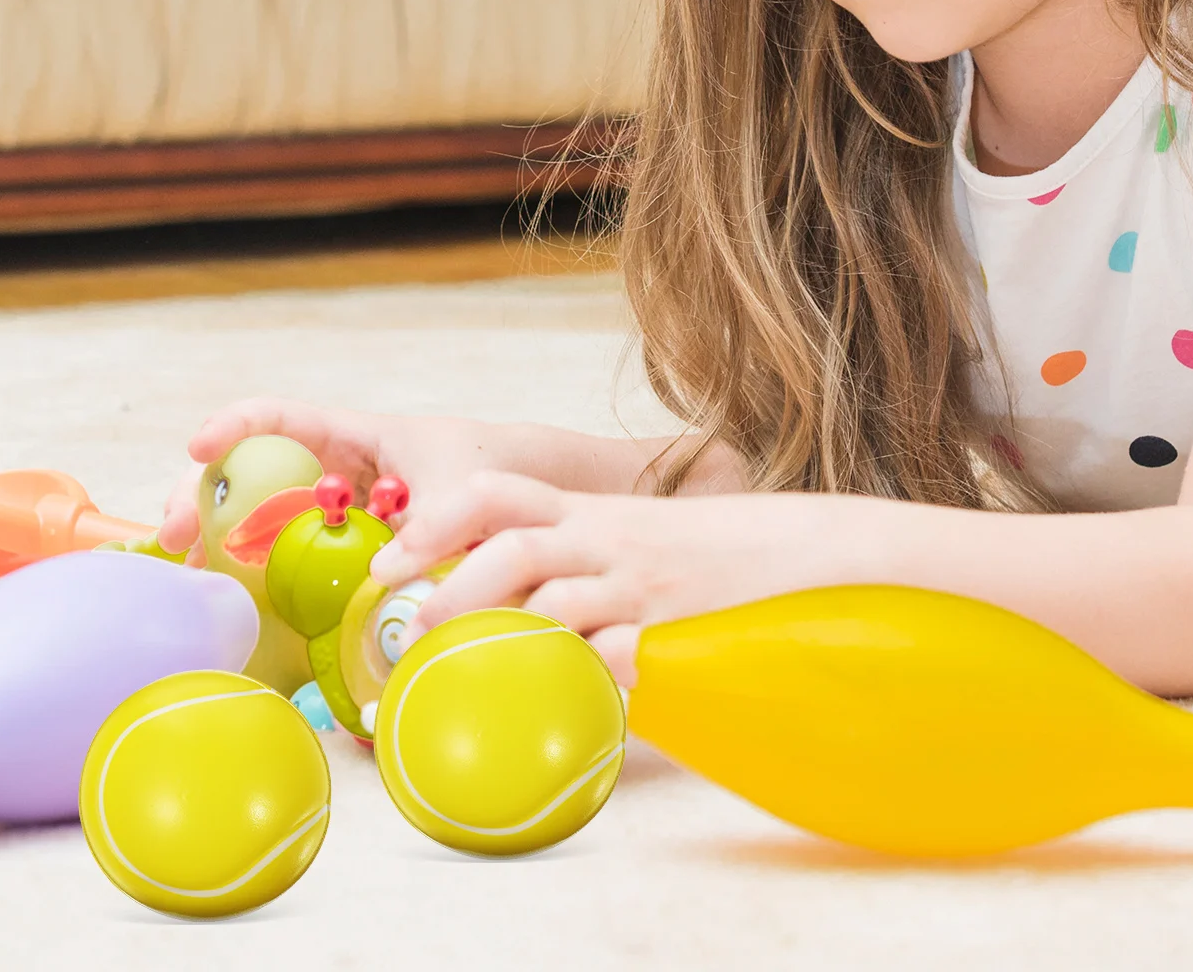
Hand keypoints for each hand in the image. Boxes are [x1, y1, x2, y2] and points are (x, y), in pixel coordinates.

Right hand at [156, 398, 573, 560]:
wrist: (523, 497)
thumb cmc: (489, 472)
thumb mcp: (462, 492)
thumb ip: (431, 527)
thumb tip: (390, 573)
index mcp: (354, 436)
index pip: (280, 417)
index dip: (236, 424)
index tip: (201, 447)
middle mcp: (332, 470)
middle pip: (249, 471)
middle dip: (202, 495)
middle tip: (175, 535)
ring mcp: (329, 510)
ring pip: (256, 515)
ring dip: (216, 540)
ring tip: (188, 572)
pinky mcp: (337, 550)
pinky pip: (286, 556)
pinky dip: (254, 574)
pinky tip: (229, 601)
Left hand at [368, 473, 837, 684]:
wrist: (800, 550)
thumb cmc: (703, 552)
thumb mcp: (629, 535)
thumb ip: (569, 559)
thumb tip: (490, 606)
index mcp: (589, 511)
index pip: (501, 492)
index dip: (438, 519)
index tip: (392, 557)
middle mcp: (606, 539)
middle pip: (515, 542)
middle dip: (456, 581)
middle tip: (415, 624)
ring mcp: (639, 584)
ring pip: (557, 599)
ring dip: (506, 631)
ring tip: (469, 667)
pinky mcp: (673, 629)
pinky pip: (616, 656)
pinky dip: (583, 677)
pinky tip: (560, 700)